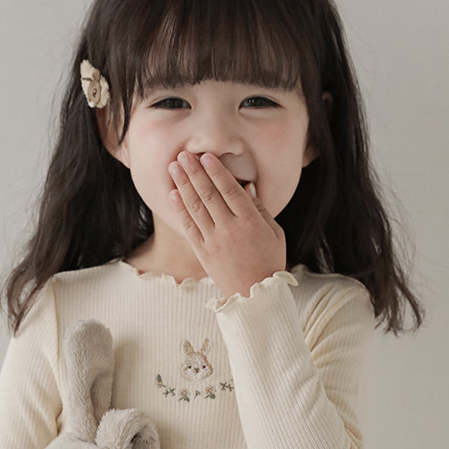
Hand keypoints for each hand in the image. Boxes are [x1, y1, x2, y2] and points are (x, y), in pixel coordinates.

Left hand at [168, 152, 286, 298]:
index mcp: (250, 222)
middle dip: (194, 172)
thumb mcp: (275, 233)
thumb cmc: (269, 261)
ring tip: (174, 167)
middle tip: (184, 154)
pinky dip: (180, 209)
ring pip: (195, 207)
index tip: (206, 156)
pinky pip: (189, 226)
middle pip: (208, 195)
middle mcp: (229, 230)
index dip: (216, 171)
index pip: (230, 191)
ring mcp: (214, 241)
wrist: (254, 294)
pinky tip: (173, 193)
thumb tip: (246, 186)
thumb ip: (260, 208)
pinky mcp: (202, 252)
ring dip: (183, 185)